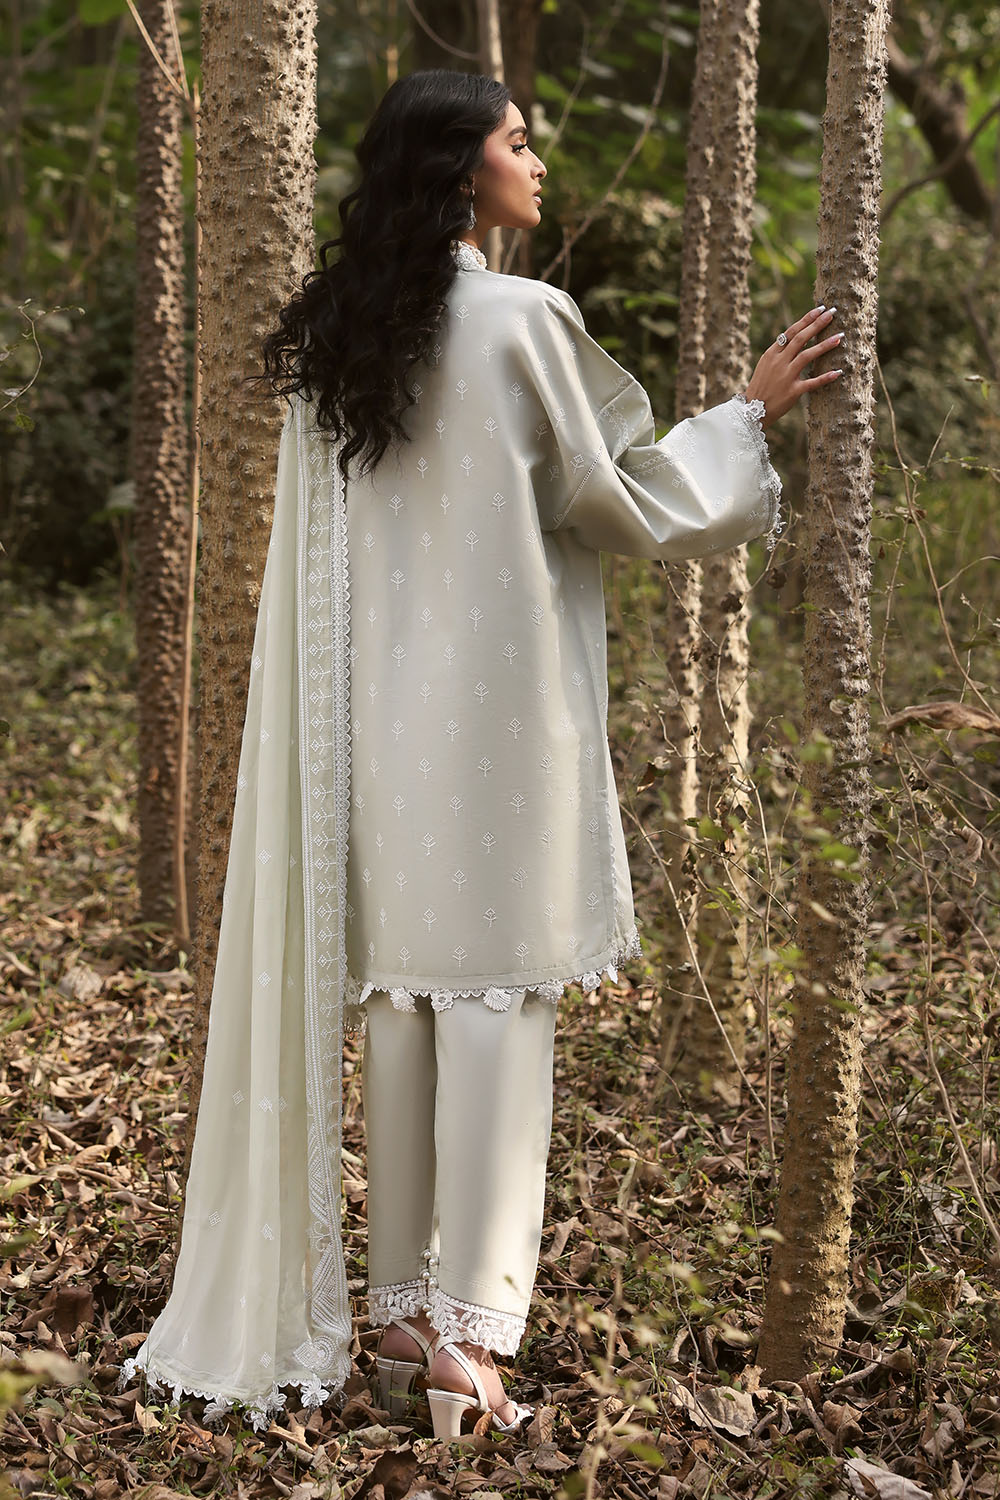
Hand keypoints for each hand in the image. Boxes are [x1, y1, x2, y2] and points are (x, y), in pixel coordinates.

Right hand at [744, 306, 842, 429]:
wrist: (752, 410)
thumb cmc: (761, 386)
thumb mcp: (766, 365)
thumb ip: (780, 351)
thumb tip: (798, 337)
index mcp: (772, 354)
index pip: (791, 331)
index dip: (806, 319)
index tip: (820, 309)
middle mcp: (779, 362)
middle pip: (800, 339)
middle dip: (817, 325)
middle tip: (832, 313)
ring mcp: (786, 376)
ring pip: (807, 356)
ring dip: (824, 345)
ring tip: (839, 337)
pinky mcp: (793, 392)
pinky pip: (812, 383)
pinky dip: (825, 377)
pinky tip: (838, 372)